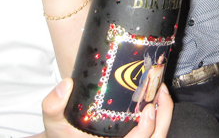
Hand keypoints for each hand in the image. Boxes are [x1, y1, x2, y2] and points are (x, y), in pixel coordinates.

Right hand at [41, 78, 172, 137]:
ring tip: (162, 91)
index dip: (147, 130)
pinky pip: (154, 130)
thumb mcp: (53, 122)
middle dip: (164, 117)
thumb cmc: (62, 134)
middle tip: (161, 92)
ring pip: (158, 135)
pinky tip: (157, 96)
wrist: (64, 137)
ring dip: (165, 114)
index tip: (148, 108)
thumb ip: (53, 105)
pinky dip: (160, 115)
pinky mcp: (133, 134)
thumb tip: (66, 84)